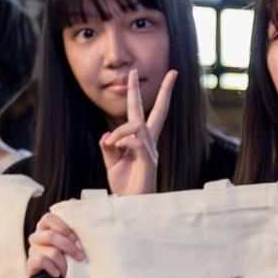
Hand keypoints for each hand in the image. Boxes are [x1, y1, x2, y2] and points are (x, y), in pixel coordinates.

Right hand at [26, 210, 84, 277]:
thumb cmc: (71, 255)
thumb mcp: (76, 239)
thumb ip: (78, 224)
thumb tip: (82, 204)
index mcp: (48, 226)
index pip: (49, 217)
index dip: (64, 227)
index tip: (77, 238)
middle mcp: (38, 236)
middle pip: (50, 235)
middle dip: (68, 247)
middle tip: (80, 256)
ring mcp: (33, 249)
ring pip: (49, 251)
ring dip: (64, 262)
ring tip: (70, 269)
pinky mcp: (30, 263)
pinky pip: (40, 261)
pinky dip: (52, 268)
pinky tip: (58, 273)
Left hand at [101, 68, 175, 195]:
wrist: (131, 205)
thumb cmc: (124, 185)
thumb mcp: (111, 161)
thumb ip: (108, 145)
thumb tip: (108, 134)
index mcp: (142, 142)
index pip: (145, 115)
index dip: (141, 95)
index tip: (137, 75)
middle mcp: (150, 143)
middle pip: (158, 112)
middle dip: (165, 91)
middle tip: (169, 72)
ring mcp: (152, 151)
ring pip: (137, 126)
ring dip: (120, 132)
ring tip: (111, 143)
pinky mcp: (150, 160)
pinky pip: (135, 141)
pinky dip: (121, 140)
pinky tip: (115, 147)